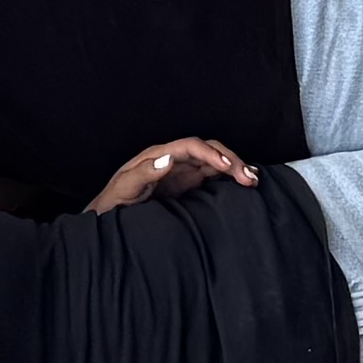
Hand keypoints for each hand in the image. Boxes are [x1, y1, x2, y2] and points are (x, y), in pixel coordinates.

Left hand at [86, 135, 255, 212]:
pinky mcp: (186, 183)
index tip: (227, 165)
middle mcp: (173, 158)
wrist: (110, 216)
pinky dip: (229, 176)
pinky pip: (212, 175)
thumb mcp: (125, 187)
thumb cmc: (114, 201)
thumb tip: (168, 158)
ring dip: (234, 168)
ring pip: (214, 162)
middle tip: (249, 177)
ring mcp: (181, 170)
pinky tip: (244, 182)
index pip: (191, 146)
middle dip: (230, 160)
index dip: (210, 153)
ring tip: (253, 179)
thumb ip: (144, 172)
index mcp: (158, 154)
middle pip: (208, 150)